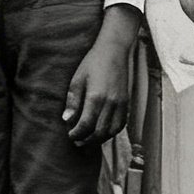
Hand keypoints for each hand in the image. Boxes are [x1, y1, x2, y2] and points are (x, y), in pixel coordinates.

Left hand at [64, 28, 135, 145]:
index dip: (77, 133)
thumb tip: (67, 119)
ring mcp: (121, 104)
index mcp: (96, 97)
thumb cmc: (92, 63)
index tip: (70, 135)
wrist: (114, 52)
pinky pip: (121, 124)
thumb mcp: (77, 80)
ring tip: (88, 139)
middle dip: (87, 139)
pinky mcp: (126, 103)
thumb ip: (73, 101)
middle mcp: (111, 103)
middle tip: (77, 141)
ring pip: (112, 131)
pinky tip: (102, 132)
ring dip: (100, 138)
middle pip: (100, 131)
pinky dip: (111, 132)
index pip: (86, 124)